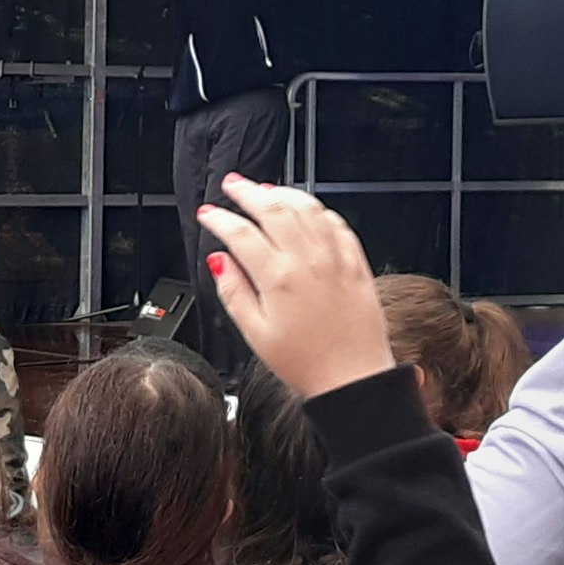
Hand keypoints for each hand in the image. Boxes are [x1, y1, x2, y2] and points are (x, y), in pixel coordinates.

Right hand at [197, 175, 393, 398]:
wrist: (354, 379)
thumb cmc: (307, 363)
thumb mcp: (255, 334)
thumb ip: (234, 292)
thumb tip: (219, 262)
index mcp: (278, 278)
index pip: (240, 233)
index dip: (219, 218)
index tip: (207, 214)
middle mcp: (308, 261)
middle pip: (273, 208)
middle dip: (248, 191)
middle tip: (233, 185)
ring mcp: (335, 259)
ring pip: (307, 208)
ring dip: (283, 193)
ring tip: (266, 190)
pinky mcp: (356, 264)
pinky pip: (337, 223)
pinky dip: (318, 210)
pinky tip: (308, 210)